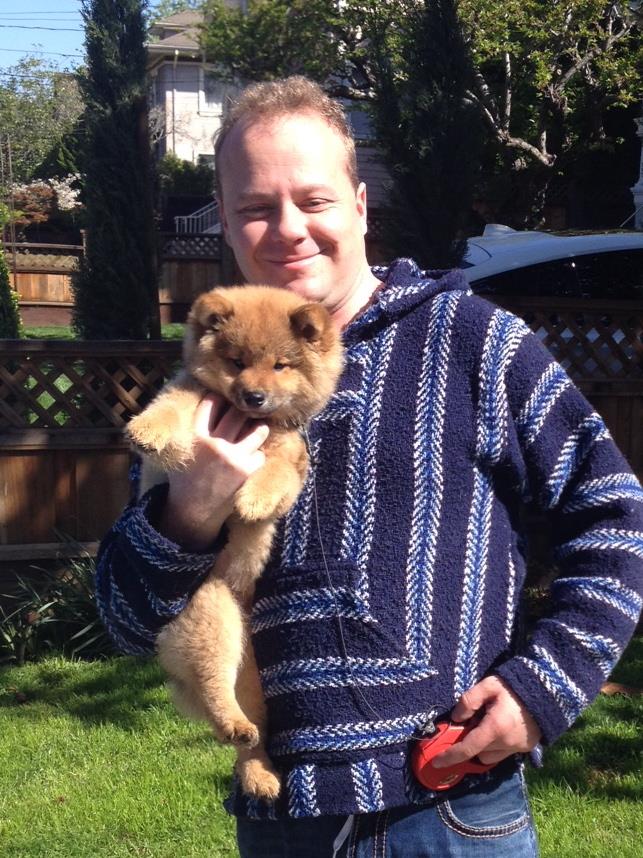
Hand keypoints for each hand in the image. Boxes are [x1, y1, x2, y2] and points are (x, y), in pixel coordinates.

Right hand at [159, 394, 268, 549]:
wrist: (193, 513)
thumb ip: (189, 430)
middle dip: (244, 410)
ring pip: (256, 431)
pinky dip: (257, 456)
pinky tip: (251, 458)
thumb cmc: (185, 480)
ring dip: (259, 429)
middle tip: (248, 409)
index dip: (220, 398)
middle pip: (237, 413)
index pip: (210, 405)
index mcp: (195, 437)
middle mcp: (213, 444)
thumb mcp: (180, 451)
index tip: (225, 397)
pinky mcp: (245, 471)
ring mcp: (231, 457)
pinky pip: (260, 454)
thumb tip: (202, 404)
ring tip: (260, 426)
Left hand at [432, 675, 541, 767]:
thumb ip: (469, 700)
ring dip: (483, 746)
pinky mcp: (526, 748)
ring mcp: (517, 748)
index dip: (450, 756)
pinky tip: (500, 727)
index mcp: (495, 728)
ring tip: (487, 724)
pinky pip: (503, 753)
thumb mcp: (489, 685)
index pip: (467, 748)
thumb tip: (456, 718)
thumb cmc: (515, 686)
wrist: (549, 691)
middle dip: (469, 742)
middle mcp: (506, 744)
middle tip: (471, 723)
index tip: (436, 761)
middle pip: (477, 752)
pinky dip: (496, 745)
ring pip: (490, 756)